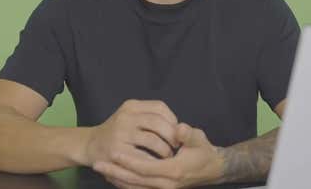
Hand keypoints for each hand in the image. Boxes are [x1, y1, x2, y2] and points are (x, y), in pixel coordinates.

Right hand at [84, 100, 179, 168]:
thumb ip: (150, 116)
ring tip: (168, 155)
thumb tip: (178, 126)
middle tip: (176, 145)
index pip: (159, 107)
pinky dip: (154, 161)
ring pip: (153, 140)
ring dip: (165, 150)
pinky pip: (143, 156)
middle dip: (172, 135)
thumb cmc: (117, 132)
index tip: (177, 131)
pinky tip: (157, 165)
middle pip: (158, 122)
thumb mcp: (130, 116)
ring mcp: (120, 133)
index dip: (172, 119)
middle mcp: (125, 116)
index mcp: (131, 106)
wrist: (90, 145)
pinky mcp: (117, 151)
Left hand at [93, 122, 223, 188]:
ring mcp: (163, 188)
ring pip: (135, 187)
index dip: (129, 161)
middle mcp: (167, 183)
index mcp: (174, 170)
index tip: (114, 152)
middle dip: (116, 172)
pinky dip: (125, 183)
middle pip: (136, 181)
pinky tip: (113, 176)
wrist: (212, 168)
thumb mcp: (198, 139)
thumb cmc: (203, 151)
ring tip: (101, 169)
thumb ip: (187, 134)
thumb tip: (179, 128)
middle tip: (97, 164)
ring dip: (117, 179)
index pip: (147, 168)